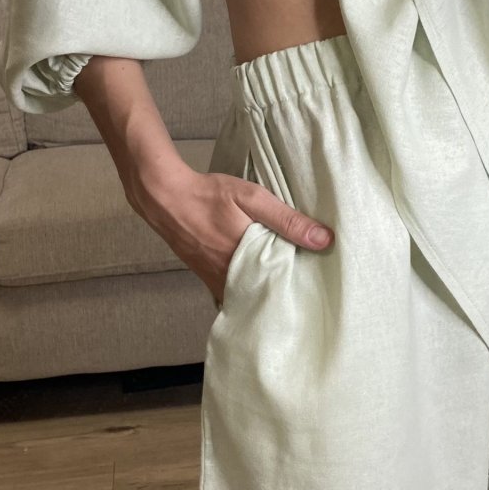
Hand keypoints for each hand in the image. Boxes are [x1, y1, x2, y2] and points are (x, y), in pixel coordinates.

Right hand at [127, 162, 334, 307]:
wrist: (164, 197)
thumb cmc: (208, 195)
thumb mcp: (253, 198)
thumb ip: (287, 220)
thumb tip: (323, 239)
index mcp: (244, 262)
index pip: (280, 287)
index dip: (298, 288)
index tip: (316, 288)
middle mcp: (228, 278)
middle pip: (263, 294)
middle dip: (282, 293)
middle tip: (305, 290)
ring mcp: (213, 279)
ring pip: (246, 294)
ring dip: (263, 290)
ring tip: (286, 285)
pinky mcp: (205, 275)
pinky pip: (230, 289)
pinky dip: (245, 286)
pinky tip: (257, 278)